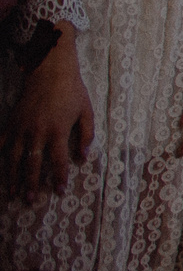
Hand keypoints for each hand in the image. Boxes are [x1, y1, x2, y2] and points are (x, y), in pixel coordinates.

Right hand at [8, 37, 91, 198]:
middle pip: (33, 164)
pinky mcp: (12, 122)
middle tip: (31, 200)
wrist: (50, 70)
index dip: (59, 177)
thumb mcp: (87, 111)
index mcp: (58, 131)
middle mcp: (38, 132)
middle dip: (33, 184)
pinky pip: (2, 142)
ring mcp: (22, 128)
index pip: (59, 161)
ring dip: (13, 177)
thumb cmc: (72, 90)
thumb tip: (84, 156)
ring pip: (13, 158)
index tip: (59, 192)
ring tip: (13, 192)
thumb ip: (87, 135)